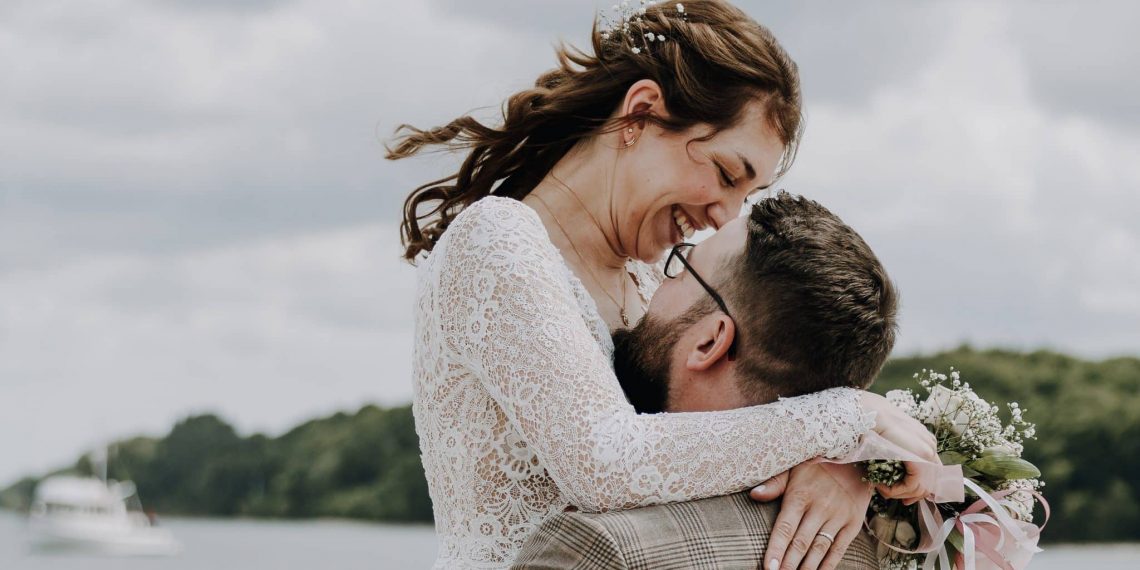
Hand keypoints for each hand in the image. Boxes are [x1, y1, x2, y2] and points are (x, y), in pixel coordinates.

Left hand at [750, 462, 871, 569]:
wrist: (858, 458)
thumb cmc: (817, 466)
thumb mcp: (794, 468)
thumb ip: (774, 483)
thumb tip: (754, 494)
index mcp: (800, 495)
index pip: (785, 528)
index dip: (775, 549)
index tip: (768, 568)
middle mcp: (819, 508)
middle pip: (800, 543)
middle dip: (787, 565)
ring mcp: (838, 517)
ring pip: (818, 549)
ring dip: (806, 568)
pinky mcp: (853, 524)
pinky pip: (839, 549)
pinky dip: (828, 565)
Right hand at [860, 392, 940, 504]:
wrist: (870, 415)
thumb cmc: (874, 426)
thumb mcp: (892, 442)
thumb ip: (901, 456)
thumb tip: (900, 476)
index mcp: (926, 441)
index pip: (933, 472)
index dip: (921, 488)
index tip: (907, 496)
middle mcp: (931, 446)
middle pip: (932, 482)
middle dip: (915, 495)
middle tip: (902, 501)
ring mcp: (927, 451)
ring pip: (922, 487)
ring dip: (901, 493)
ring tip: (883, 489)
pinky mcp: (920, 459)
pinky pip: (913, 485)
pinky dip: (896, 490)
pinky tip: (882, 486)